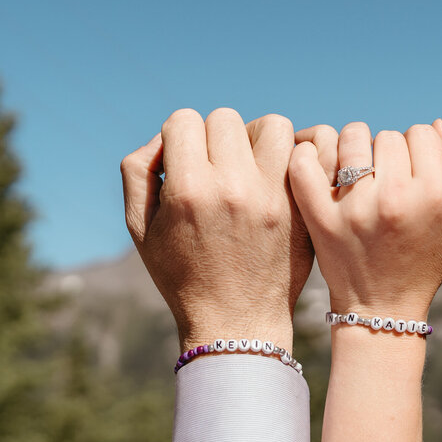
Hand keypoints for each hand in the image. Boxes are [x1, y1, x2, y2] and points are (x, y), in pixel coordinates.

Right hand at [121, 108, 311, 350]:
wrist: (236, 322)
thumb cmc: (182, 275)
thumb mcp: (140, 229)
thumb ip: (138, 171)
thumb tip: (163, 138)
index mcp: (189, 190)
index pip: (184, 120)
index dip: (178, 137)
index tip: (183, 161)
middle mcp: (233, 186)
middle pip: (224, 119)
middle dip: (214, 137)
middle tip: (213, 166)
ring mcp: (273, 195)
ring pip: (272, 124)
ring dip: (256, 138)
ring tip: (248, 164)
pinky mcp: (301, 207)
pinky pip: (304, 154)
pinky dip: (288, 157)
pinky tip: (274, 177)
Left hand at [288, 119, 441, 319]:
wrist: (382, 308)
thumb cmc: (426, 257)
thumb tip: (436, 124)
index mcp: (434, 196)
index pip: (422, 133)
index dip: (418, 148)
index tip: (411, 171)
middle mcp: (395, 200)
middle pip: (387, 136)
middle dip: (387, 152)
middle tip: (384, 179)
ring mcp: (354, 209)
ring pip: (350, 138)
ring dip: (352, 149)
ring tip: (356, 173)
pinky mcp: (320, 218)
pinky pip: (304, 162)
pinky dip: (306, 155)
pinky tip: (318, 166)